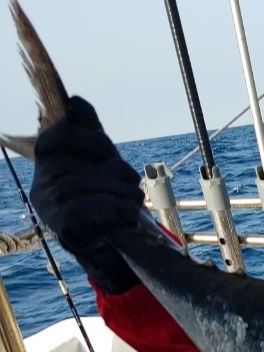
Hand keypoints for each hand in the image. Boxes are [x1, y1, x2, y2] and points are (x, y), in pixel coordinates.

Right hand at [30, 96, 143, 293]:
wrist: (115, 250)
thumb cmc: (108, 201)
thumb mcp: (102, 163)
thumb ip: (90, 132)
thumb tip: (75, 101)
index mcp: (48, 160)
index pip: (59, 133)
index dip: (89, 138)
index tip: (108, 151)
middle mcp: (41, 180)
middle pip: (79, 161)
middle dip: (115, 171)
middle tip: (132, 185)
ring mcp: (47, 204)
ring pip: (85, 185)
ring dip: (121, 193)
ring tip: (133, 203)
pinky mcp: (60, 225)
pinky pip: (85, 207)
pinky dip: (113, 209)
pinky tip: (125, 216)